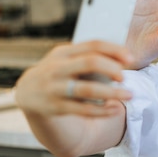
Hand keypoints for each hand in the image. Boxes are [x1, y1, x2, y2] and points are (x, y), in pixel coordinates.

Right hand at [15, 40, 132, 117]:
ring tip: (129, 95)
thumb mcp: (67, 59)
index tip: (131, 59)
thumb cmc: (58, 72)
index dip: (114, 50)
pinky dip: (101, 111)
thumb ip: (90, 56)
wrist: (27, 92)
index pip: (93, 45)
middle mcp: (58, 68)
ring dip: (111, 93)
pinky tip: (114, 110)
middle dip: (112, 69)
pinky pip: (83, 109)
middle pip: (89, 62)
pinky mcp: (55, 107)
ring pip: (87, 89)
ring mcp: (55, 88)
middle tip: (124, 77)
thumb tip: (124, 58)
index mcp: (64, 52)